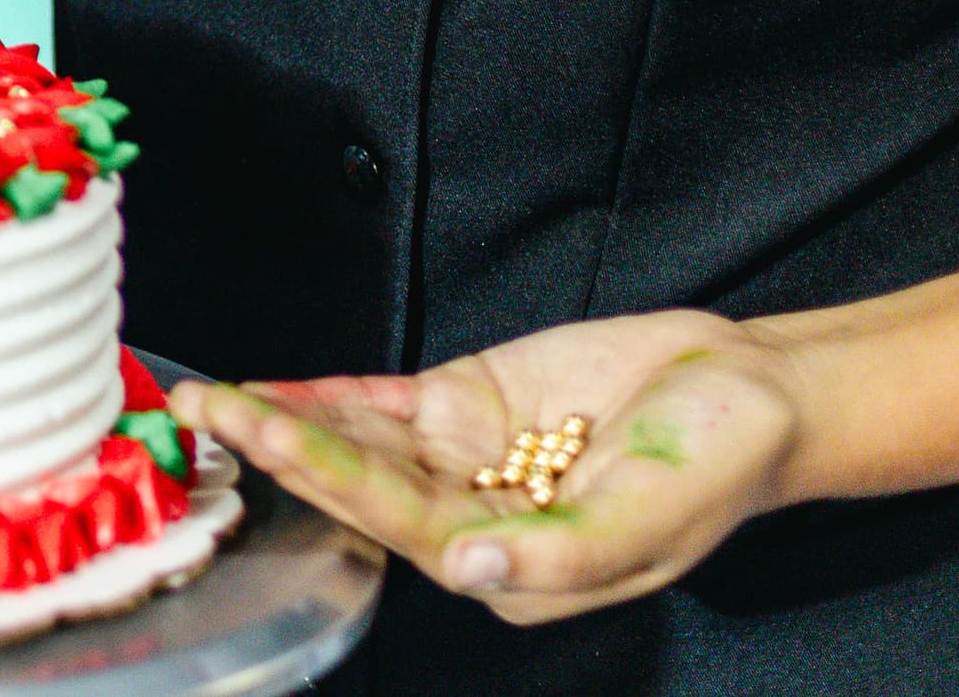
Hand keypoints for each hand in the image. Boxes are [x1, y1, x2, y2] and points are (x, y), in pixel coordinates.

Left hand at [173, 311, 808, 623]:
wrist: (750, 392)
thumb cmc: (715, 464)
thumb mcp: (651, 520)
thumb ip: (559, 556)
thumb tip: (468, 569)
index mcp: (513, 568)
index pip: (401, 526)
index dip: (329, 479)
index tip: (266, 438)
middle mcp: (474, 519)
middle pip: (361, 487)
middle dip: (280, 451)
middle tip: (208, 416)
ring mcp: (464, 461)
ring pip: (358, 444)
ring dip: (285, 422)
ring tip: (213, 402)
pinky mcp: (465, 404)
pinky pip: (381, 403)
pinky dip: (324, 395)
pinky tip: (269, 389)